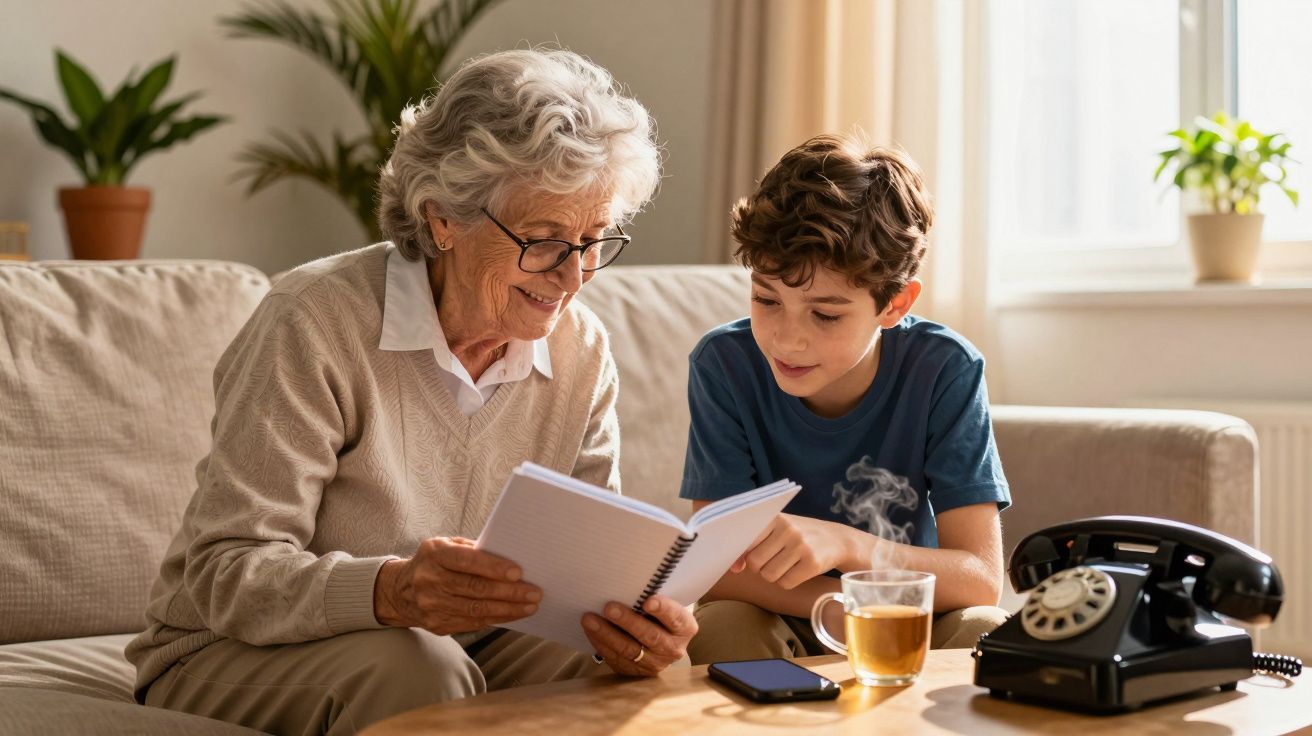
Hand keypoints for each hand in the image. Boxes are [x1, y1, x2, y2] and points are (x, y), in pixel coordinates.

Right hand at [374, 536, 541, 634]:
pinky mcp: (437, 625)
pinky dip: (496, 618)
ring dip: (508, 610)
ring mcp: (432, 606)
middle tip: (534, 593)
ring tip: (530, 606)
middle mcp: (430, 580)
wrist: (399, 591)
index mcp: (434, 554)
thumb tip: (508, 556)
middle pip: (475, 589)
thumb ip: (472, 549)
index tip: (518, 573)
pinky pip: (472, 623)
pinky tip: (512, 614)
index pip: (467, 561)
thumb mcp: (445, 545)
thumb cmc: (433, 562)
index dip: (493, 567)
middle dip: (509, 592)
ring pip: (477, 610)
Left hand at [580, 595, 695, 676]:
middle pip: (650, 636)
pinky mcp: (636, 672)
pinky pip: (616, 658)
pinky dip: (601, 643)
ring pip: (629, 650)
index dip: (663, 610)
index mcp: (685, 628)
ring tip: (590, 619)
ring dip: (607, 634)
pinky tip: (590, 630)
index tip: (648, 601)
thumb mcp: (667, 605)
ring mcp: (654, 663)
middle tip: (609, 607)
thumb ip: (654, 598)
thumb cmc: (660, 614)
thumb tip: (627, 583)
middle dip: (628, 621)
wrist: (661, 640)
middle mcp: (673, 648)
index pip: (675, 618)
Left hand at [731, 513, 849, 588]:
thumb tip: (734, 567)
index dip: (741, 555)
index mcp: (776, 518)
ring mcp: (801, 546)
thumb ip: (754, 542)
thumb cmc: (799, 536)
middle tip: (770, 562)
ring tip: (785, 565)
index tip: (741, 562)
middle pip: (755, 562)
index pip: (746, 541)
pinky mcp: (813, 563)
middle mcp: (788, 530)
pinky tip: (796, 571)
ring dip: (773, 576)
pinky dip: (787, 582)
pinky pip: (785, 583)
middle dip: (759, 567)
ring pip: (769, 575)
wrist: (837, 540)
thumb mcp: (779, 530)